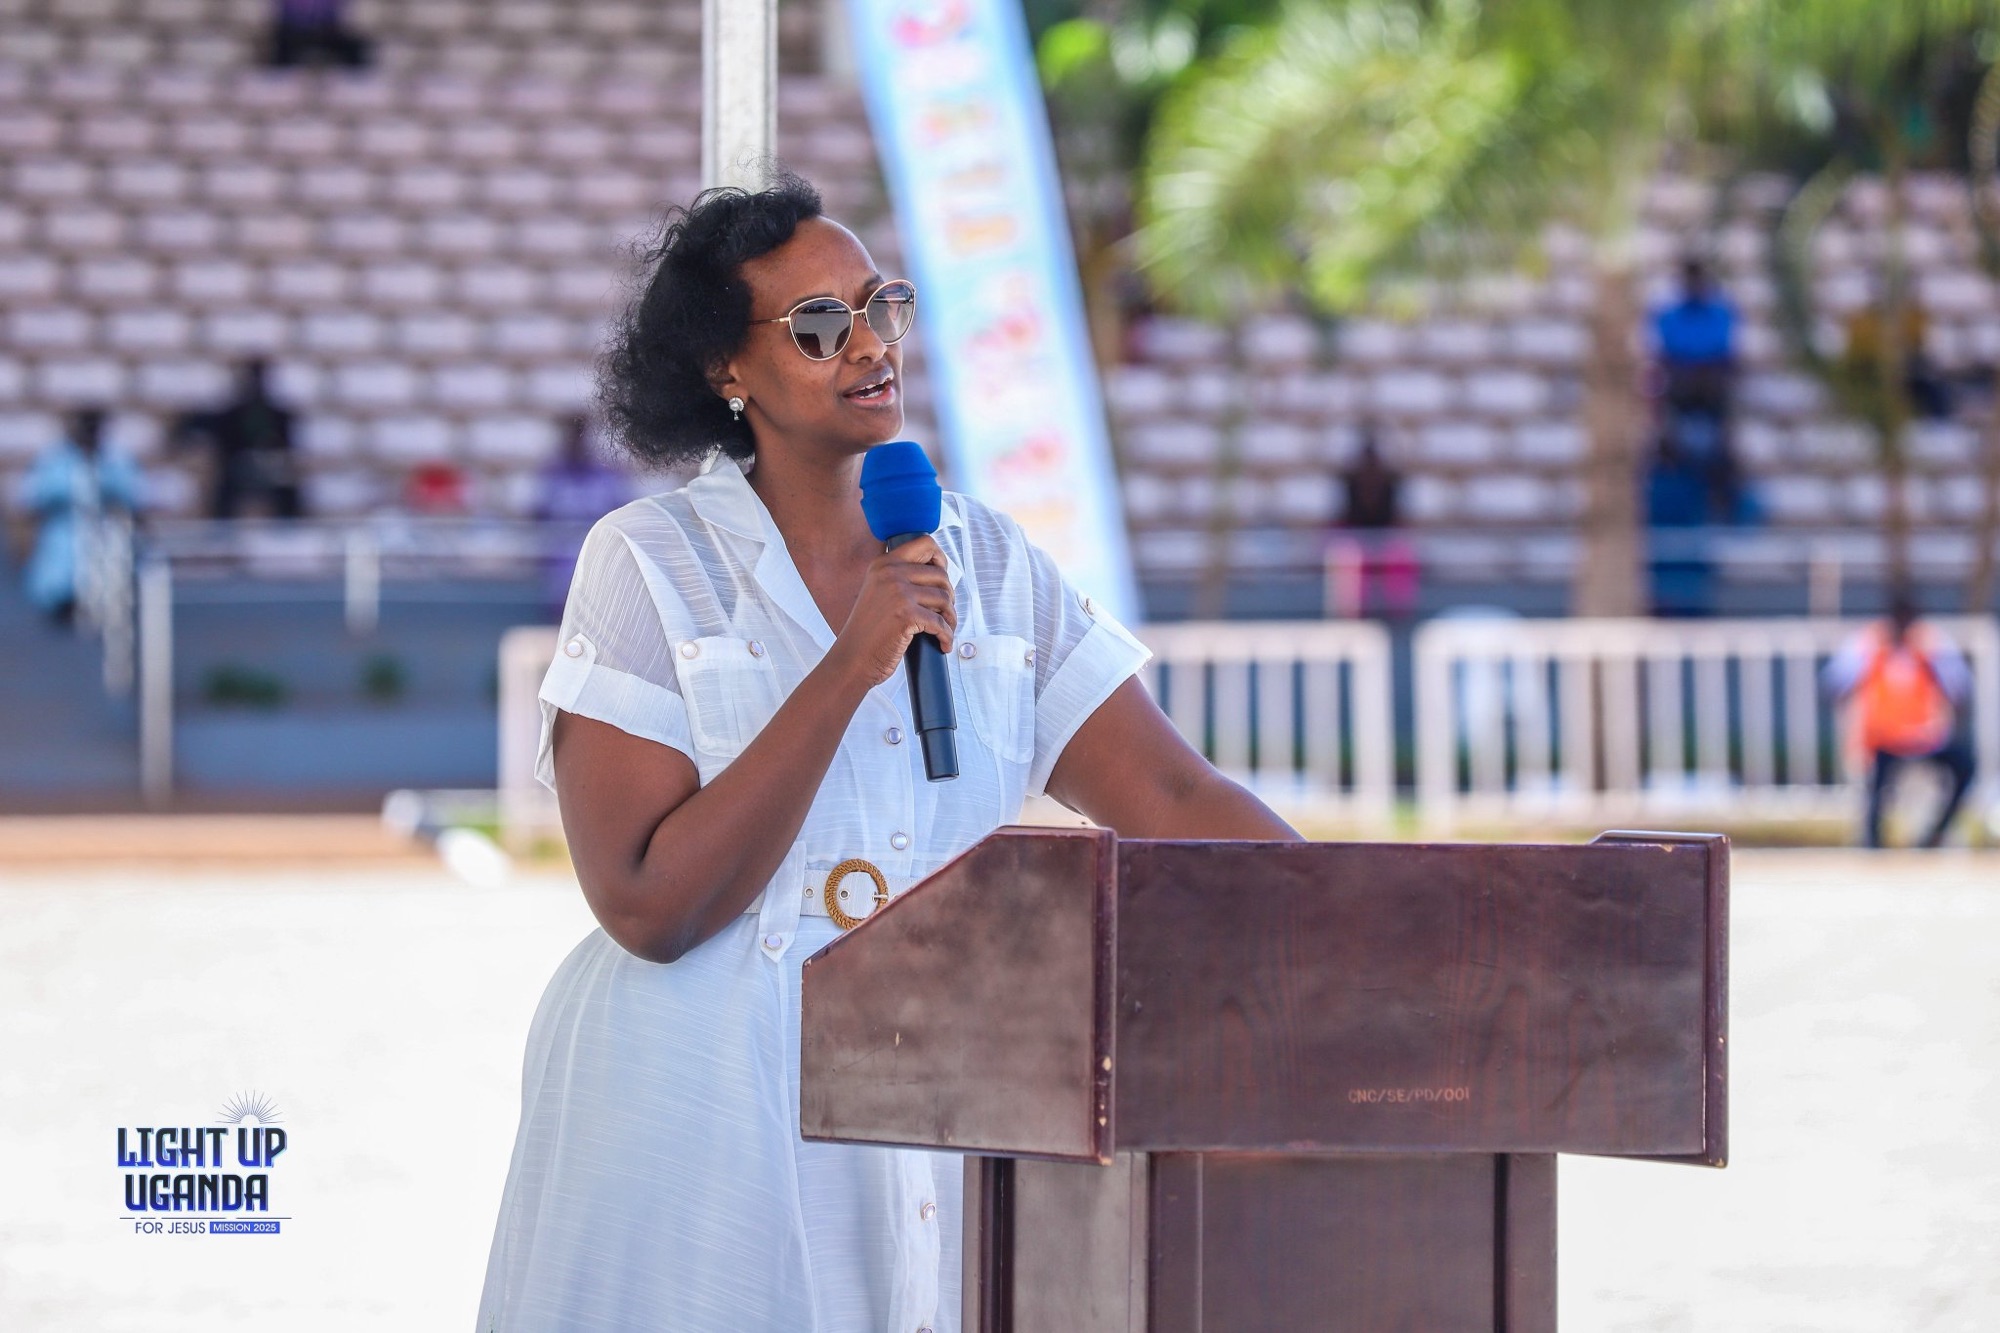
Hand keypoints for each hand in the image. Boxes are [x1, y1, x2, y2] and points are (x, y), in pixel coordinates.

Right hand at [829, 536, 956, 687]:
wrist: (852, 659)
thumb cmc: (868, 632)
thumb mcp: (878, 593)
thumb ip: (900, 578)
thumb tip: (938, 574)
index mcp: (883, 564)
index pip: (924, 543)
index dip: (940, 559)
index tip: (941, 579)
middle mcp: (890, 573)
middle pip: (941, 575)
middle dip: (949, 596)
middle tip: (944, 613)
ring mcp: (898, 593)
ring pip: (945, 598)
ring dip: (950, 618)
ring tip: (944, 629)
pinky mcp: (906, 615)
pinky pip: (941, 623)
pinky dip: (946, 636)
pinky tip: (942, 644)